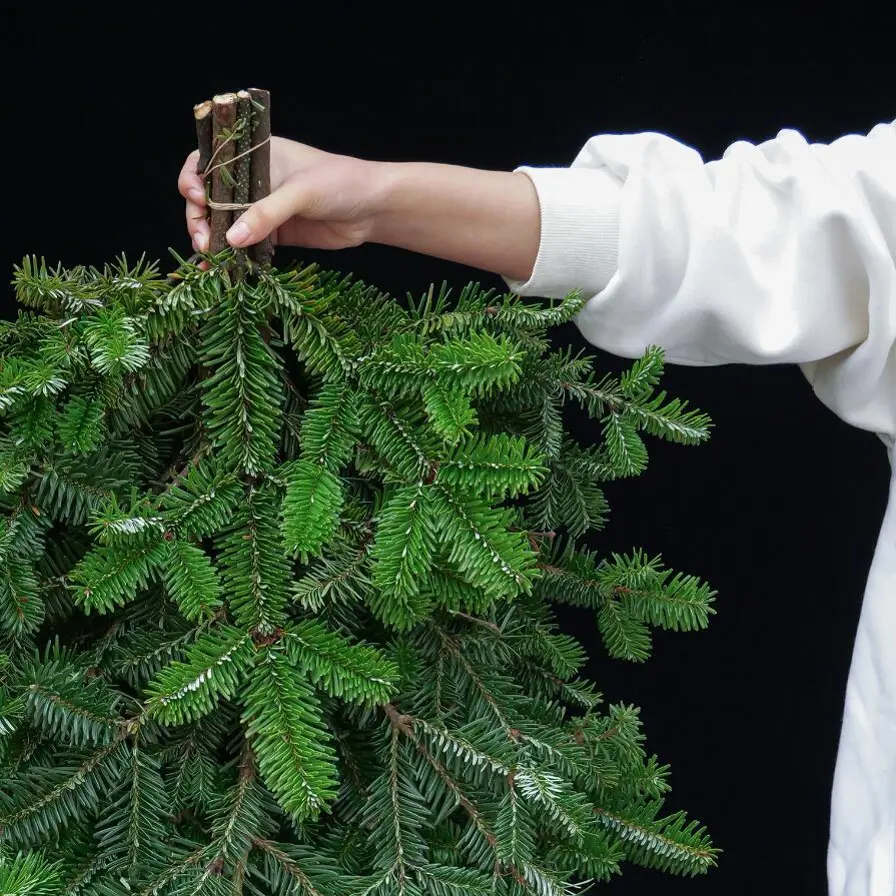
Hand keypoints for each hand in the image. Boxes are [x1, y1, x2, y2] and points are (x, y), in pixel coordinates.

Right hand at [178, 136, 390, 252]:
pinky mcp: (273, 234)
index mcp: (255, 154)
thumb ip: (266, 214)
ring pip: (224, 224)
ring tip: (210, 259)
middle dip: (200, 218)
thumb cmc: (340, 183)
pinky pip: (245, 245)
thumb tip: (231, 238)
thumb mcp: (300, 193)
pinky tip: (222, 270)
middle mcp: (253, 180)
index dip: (194, 178)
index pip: (209, 160)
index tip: (197, 197)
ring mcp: (262, 208)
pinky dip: (233, 257)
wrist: (373, 209)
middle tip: (203, 241)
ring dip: (213, 241)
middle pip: (210, 197)